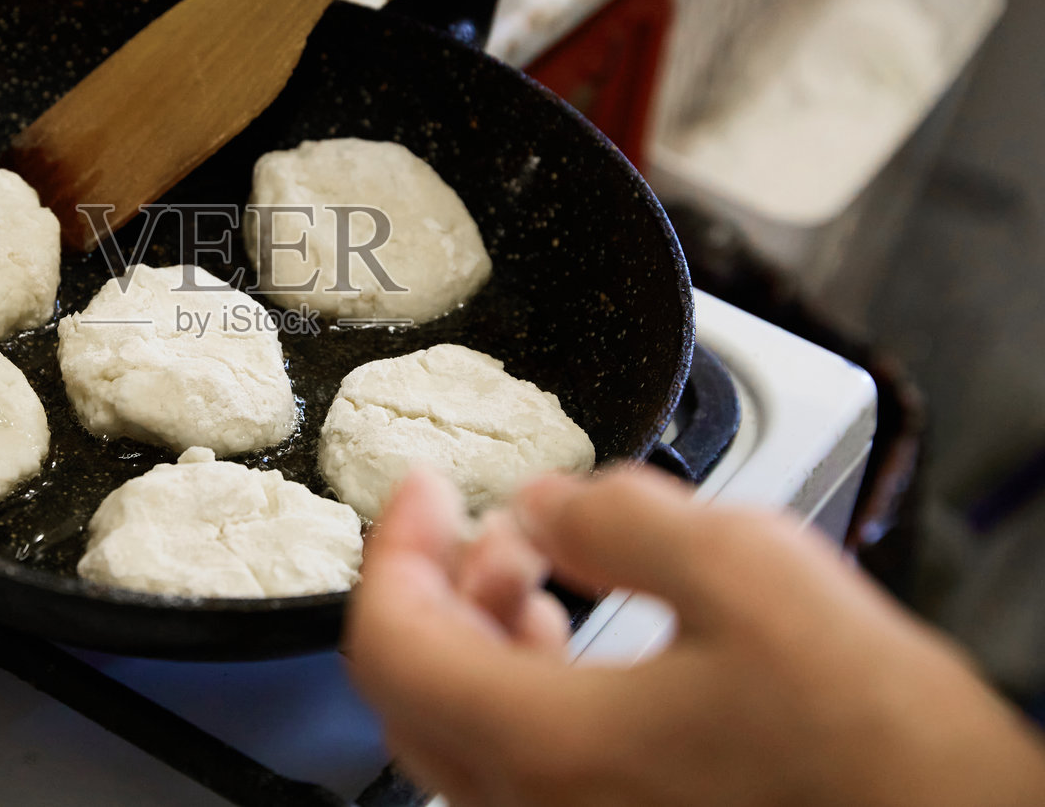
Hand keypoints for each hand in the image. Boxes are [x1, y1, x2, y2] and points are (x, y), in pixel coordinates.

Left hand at [346, 467, 1044, 806]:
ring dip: (473, 632)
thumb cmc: (873, 743)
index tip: (422, 489)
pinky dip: (515, 686)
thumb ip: (618, 519)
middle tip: (475, 522)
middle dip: (434, 584)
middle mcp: (537, 805)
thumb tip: (542, 507)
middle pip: (412, 688)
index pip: (392, 641)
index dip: (393, 546)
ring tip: (529, 570)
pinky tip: (569, 641)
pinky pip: (516, 765)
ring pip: (461, 729)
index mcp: (546, 742)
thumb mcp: (748, 570)